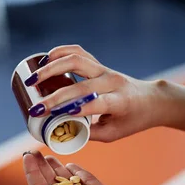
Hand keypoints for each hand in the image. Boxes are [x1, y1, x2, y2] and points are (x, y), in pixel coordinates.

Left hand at [24, 151, 149, 184]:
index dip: (32, 172)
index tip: (28, 156)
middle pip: (51, 184)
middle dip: (43, 167)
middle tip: (36, 152)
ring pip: (68, 181)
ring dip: (58, 168)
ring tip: (50, 156)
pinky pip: (87, 181)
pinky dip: (79, 173)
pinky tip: (71, 165)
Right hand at [28, 45, 164, 141]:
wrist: (151, 100)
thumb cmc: (131, 120)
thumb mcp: (113, 133)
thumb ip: (88, 133)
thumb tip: (58, 133)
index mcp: (120, 101)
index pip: (98, 103)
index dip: (78, 107)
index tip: (56, 115)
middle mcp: (113, 82)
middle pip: (82, 85)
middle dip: (55, 96)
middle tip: (35, 106)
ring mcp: (105, 70)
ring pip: (77, 60)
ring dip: (53, 67)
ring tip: (33, 78)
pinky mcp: (99, 64)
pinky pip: (79, 52)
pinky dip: (61, 52)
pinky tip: (45, 59)